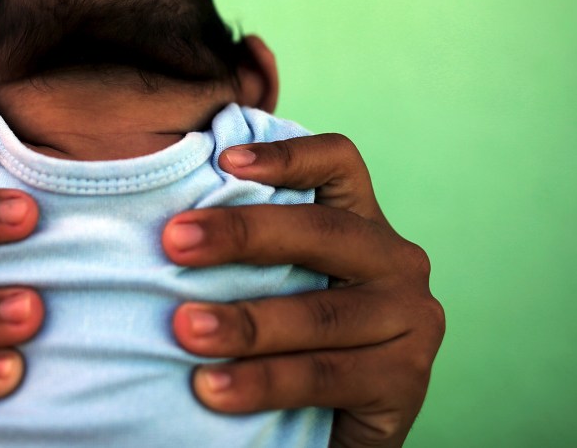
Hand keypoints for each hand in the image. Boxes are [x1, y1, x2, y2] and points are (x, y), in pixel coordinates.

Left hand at [163, 134, 444, 447]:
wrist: (332, 427)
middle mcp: (395, 260)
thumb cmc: (287, 339)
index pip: (337, 163)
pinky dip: (264, 381)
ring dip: (245, 322)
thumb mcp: (277, 282)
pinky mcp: (406, 380)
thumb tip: (166, 224)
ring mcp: (410, 319)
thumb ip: (250, 251)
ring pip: (319, 313)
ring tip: (184, 329)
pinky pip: (325, 375)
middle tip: (174, 242)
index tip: (223, 161)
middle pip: (321, 230)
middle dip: (242, 232)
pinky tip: (213, 388)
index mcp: (361, 222)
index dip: (286, 155)